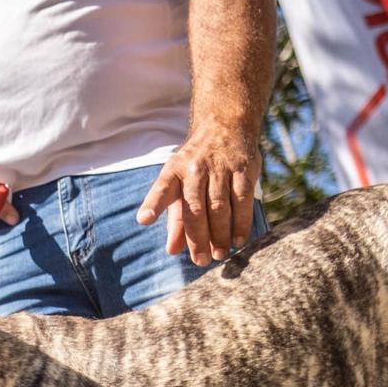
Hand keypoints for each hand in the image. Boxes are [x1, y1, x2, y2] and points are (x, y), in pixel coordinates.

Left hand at [137, 124, 260, 263]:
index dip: (153, 204)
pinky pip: (242, 200)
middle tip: (201, 261)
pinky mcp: (243, 169)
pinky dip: (241, 222)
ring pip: (220, 207)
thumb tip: (172, 251)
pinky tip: (239, 239)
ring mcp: (220, 168)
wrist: (224, 125)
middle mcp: (195, 169)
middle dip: (197, 237)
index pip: (162, 189)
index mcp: (174, 171)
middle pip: (195, 208)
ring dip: (220, 234)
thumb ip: (175, 218)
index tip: (144, 219)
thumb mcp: (180, 184)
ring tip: (220, 254)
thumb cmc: (197, 164)